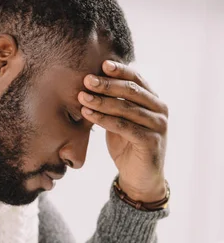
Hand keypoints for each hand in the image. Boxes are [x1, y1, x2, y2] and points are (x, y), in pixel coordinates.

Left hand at [78, 60, 167, 201]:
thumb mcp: (119, 121)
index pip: (137, 79)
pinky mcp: (152, 142)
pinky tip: (88, 114)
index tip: (101, 64)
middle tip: (86, 80)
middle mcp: (160, 110)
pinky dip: (104, 119)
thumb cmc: (127, 146)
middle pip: (131, 91)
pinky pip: (124, 127)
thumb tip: (92, 83)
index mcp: (153, 100)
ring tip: (82, 97)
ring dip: (101, 101)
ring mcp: (158, 126)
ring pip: (126, 108)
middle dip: (106, 84)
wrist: (139, 178)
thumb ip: (113, 104)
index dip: (120, 71)